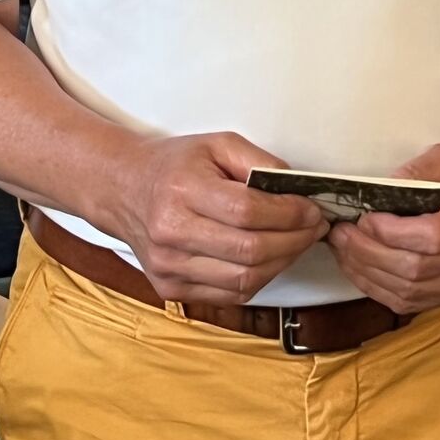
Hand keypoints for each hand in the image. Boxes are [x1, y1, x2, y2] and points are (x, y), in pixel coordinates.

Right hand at [106, 132, 328, 304]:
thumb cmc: (175, 165)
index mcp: (182, 190)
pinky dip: (258, 279)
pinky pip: (229, 294)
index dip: (290, 214)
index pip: (249, 212)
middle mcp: (171, 232)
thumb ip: (259, 163)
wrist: (124, 190)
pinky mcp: (170, 288)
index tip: (312, 209)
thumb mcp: (217, 144)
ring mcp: (168, 267)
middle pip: (250, 251)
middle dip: (294, 241)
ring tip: (296, 243)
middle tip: (314, 228)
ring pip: (244, 280)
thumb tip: (298, 190)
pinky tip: (268, 259)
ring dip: (282, 263)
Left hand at [327, 140, 439, 314]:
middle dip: (369, 254)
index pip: (431, 237)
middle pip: (416, 270)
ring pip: (411, 291)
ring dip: (369, 275)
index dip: (391, 233)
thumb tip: (380, 190)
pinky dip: (382, 290)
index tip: (364, 218)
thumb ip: (417, 169)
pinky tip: (361, 270)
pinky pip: (416, 303)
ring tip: (343, 251)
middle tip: (340, 235)